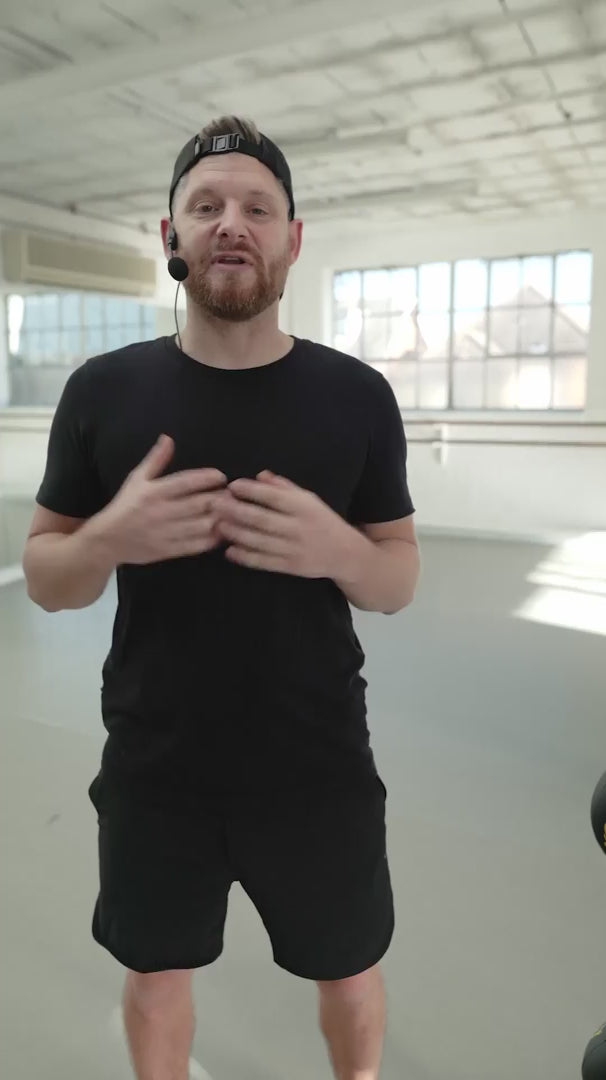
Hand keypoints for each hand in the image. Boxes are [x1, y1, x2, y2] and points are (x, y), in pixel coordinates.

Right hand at [99, 435, 227, 564]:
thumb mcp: (136, 479)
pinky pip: (196, 545)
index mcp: (153, 492)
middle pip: (199, 504)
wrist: (108, 540)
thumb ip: (155, 460)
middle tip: (233, 494)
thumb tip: (168, 438)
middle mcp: (161, 512)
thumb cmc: (125, 505)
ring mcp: (165, 533)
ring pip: (202, 526)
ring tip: (231, 512)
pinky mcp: (168, 551)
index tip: (221, 476)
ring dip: (220, 519)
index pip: (186, 482)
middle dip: (220, 498)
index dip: (207, 478)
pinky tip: (221, 532)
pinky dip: (212, 539)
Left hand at [214, 470, 356, 577]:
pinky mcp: (291, 567)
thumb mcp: (309, 499)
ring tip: (218, 525)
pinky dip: (245, 557)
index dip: (251, 490)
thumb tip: (259, 475)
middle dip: (236, 511)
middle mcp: (299, 528)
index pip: (274, 496)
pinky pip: (264, 562)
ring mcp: (295, 549)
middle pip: (262, 519)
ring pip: (260, 541)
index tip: (232, 485)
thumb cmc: (322, 520)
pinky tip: (229, 552)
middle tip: (215, 504)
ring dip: (236, 533)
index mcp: (304, 507)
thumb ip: (284, 487)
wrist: (344, 553)